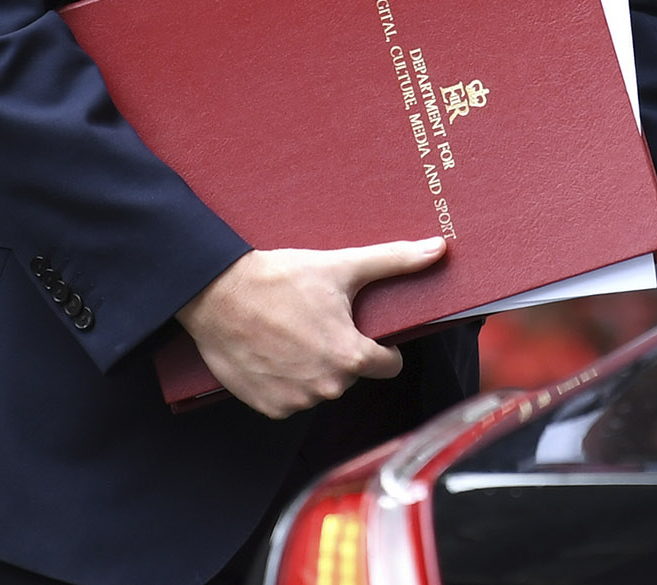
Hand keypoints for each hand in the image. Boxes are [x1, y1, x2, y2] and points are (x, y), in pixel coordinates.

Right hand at [175, 238, 446, 418]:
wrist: (217, 294)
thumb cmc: (280, 279)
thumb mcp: (342, 266)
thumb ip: (395, 262)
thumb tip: (439, 249)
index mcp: (351, 357)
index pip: (388, 364)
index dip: (382, 346)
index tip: (365, 329)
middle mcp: (327, 387)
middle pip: (352, 374)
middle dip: (343, 352)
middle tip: (320, 322)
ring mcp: (296, 401)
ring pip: (322, 387)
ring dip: (314, 368)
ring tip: (294, 334)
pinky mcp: (268, 407)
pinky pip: (292, 399)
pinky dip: (287, 381)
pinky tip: (275, 352)